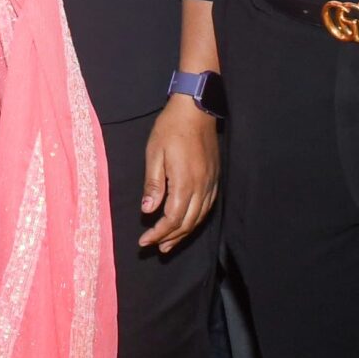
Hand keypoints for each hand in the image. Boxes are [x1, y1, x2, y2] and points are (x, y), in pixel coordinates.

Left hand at [140, 94, 219, 252]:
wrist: (196, 109)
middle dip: (170, 238)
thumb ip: (153, 184)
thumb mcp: (154, 154)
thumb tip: (148, 210)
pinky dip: (196, 220)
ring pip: (199, 218)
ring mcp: (211, 183)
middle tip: (155, 248)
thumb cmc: (171, 128)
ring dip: (184, 233)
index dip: (158, 233)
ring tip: (170, 243)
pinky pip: (207, 207)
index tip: (144, 241)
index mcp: (184, 182)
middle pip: (187, 223)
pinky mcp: (215, 178)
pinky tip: (187, 223)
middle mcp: (201, 187)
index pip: (172, 219)